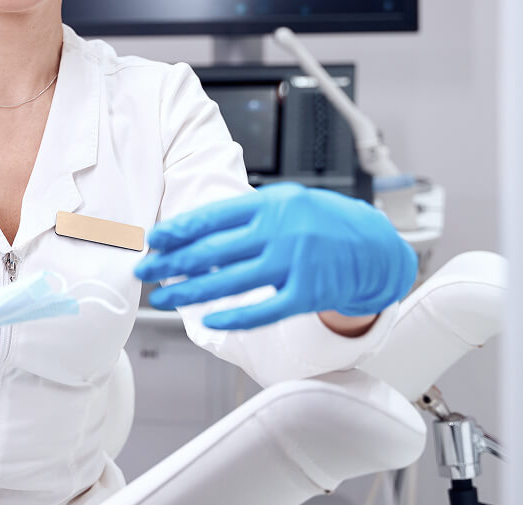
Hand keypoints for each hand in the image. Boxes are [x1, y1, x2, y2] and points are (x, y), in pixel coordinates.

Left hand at [134, 183, 417, 329]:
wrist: (377, 245)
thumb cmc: (325, 222)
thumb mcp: (288, 202)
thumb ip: (249, 214)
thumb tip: (198, 229)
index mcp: (271, 203)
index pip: (212, 217)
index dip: (177, 231)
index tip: (152, 240)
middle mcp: (280, 230)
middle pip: (212, 250)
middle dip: (171, 263)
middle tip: (144, 272)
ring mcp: (294, 262)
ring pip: (229, 282)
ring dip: (190, 292)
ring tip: (164, 298)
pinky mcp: (308, 293)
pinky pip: (263, 309)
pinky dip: (233, 316)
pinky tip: (209, 319)